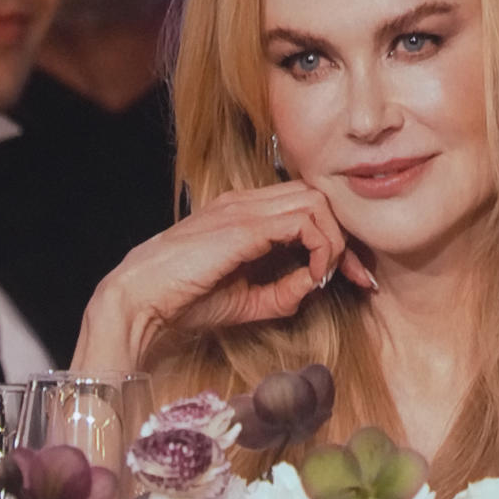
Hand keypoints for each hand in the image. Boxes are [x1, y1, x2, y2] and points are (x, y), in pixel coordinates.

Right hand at [72, 179, 374, 370]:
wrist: (142, 301)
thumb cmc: (185, 302)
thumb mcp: (248, 302)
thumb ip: (284, 291)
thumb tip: (317, 284)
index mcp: (244, 214)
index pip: (307, 205)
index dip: (337, 237)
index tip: (351, 275)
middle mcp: (246, 203)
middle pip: (318, 196)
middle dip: (346, 235)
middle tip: (356, 275)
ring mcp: (243, 209)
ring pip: (316, 201)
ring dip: (335, 240)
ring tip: (328, 275)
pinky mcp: (242, 225)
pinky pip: (302, 220)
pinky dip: (320, 247)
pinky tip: (314, 275)